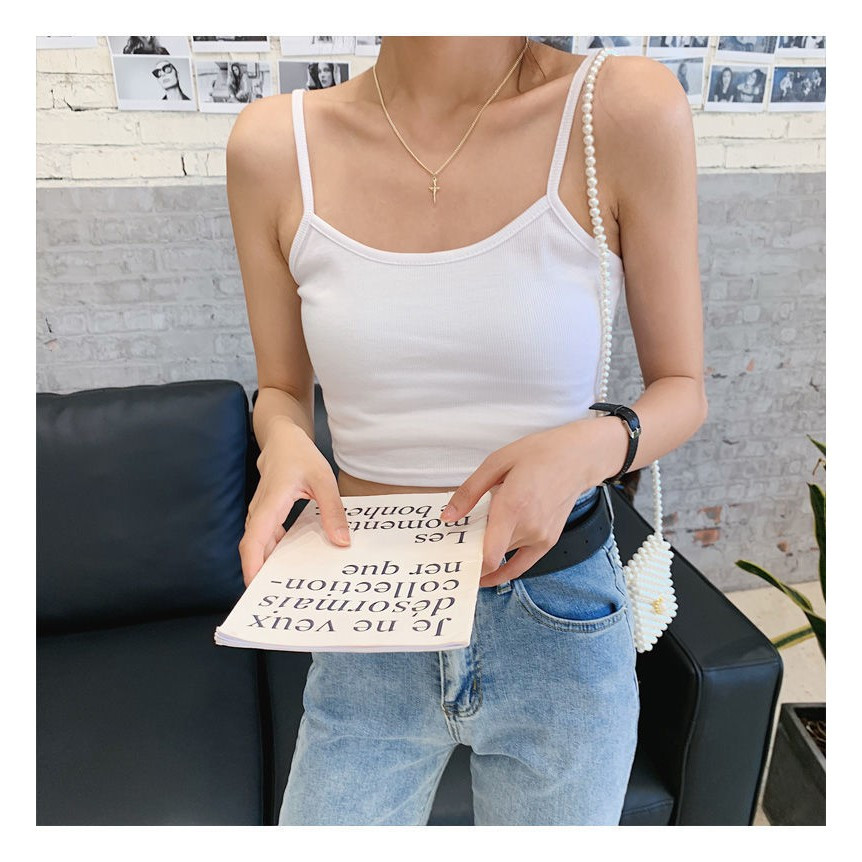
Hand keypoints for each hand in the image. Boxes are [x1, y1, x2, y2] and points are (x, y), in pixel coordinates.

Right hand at [240, 422, 350, 587]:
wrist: (282, 439)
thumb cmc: (299, 455)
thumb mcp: (323, 480)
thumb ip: (332, 511)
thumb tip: (342, 541)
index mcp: (269, 505)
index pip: (253, 543)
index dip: (252, 568)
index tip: (258, 589)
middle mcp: (260, 513)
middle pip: (254, 551)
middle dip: (263, 576)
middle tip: (282, 599)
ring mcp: (261, 515)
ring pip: (261, 547)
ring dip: (272, 566)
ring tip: (291, 588)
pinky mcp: (267, 516)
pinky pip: (268, 540)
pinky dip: (278, 553)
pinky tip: (296, 562)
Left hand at [439, 420, 619, 587]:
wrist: (577, 458)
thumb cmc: (539, 454)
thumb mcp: (496, 462)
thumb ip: (469, 492)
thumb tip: (448, 516)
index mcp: (512, 505)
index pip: (490, 554)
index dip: (469, 562)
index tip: (453, 558)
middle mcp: (528, 526)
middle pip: (491, 553)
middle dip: (472, 549)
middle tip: (455, 540)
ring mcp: (540, 536)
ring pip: (503, 555)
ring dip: (488, 551)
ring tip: (475, 535)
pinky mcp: (548, 541)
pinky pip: (521, 566)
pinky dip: (504, 572)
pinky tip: (489, 575)